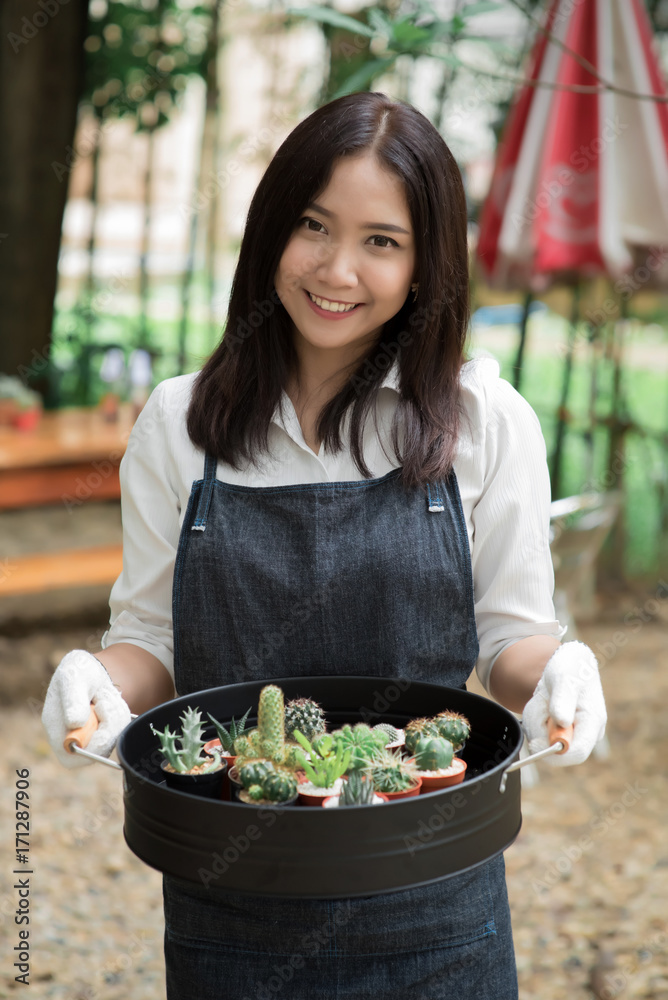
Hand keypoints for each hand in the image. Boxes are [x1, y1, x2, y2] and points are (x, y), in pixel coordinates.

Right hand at [41, 650, 131, 768]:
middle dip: (108, 723)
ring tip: (103, 695)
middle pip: (98, 751)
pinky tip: (109, 700)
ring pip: (113, 738)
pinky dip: (120, 711)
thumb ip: (73, 699)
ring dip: (115, 713)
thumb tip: (74, 723)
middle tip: (102, 700)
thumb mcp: (73, 676)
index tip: (99, 718)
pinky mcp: (106, 733)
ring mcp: (91, 738)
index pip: (70, 758)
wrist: (94, 669)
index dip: (89, 748)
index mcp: (56, 728)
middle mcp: (73, 738)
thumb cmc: (78, 671)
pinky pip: (122, 728)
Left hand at [521, 640, 606, 765]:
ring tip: (543, 698)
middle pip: (554, 749)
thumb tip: (562, 722)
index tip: (535, 741)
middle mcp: (585, 733)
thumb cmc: (571, 668)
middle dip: (540, 727)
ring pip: (542, 739)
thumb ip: (563, 699)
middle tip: (540, 703)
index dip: (554, 754)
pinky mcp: (558, 732)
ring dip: (535, 718)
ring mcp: (571, 734)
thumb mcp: (565, 677)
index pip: (577, 753)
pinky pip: (537, 732)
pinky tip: (542, 703)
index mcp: (593, 722)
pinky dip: (534, 717)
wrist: (568, 663)